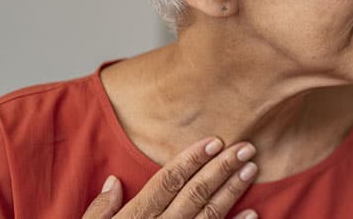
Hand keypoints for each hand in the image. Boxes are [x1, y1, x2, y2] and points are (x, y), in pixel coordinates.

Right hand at [82, 137, 259, 218]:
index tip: (214, 140)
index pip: (167, 181)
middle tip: (246, 147)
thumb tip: (114, 181)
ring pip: (210, 214)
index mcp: (135, 218)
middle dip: (222, 167)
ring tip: (251, 169)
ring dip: (233, 190)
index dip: (192, 159)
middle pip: (195, 192)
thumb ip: (100, 211)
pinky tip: (252, 213)